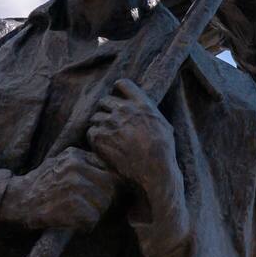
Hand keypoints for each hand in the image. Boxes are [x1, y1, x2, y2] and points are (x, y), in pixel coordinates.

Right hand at [0, 148, 118, 231]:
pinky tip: (71, 222)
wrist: (16, 201)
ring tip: (76, 214)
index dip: (107, 185)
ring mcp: (74, 186)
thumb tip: (114, 174)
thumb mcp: (60, 163)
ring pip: (103, 204)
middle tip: (87, 208)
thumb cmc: (41, 185)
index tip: (98, 193)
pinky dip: (84, 226)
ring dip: (94, 214)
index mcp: (75, 155)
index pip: (109, 170)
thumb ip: (84, 164)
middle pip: (110, 188)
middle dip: (103, 201)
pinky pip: (92, 220)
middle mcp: (76, 167)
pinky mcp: (71, 206)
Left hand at [86, 79, 179, 195]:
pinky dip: (95, 139)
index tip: (115, 99)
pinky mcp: (99, 137)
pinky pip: (90, 132)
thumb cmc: (163, 153)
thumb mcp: (164, 125)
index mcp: (141, 104)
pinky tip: (103, 148)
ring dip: (99, 126)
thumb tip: (142, 108)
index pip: (122, 84)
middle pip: (104, 101)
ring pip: (95, 117)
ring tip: (108, 139)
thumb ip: (149, 113)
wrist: (155, 172)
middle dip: (106, 111)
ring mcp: (111, 123)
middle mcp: (124, 110)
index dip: (116, 91)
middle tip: (110, 125)